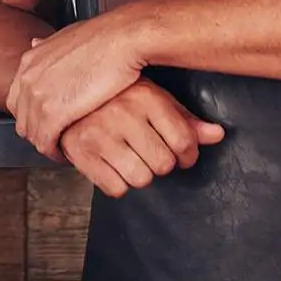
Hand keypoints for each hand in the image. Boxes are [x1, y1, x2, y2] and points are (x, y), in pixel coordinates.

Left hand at [7, 9, 147, 158]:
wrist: (121, 40)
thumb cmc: (105, 38)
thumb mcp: (68, 36)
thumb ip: (48, 47)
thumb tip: (35, 44)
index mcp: (30, 61)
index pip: (17, 99)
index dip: (32, 115)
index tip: (49, 122)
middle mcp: (27, 78)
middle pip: (22, 119)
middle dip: (38, 131)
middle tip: (57, 139)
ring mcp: (37, 96)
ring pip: (32, 133)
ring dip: (47, 144)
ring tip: (65, 149)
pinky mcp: (52, 113)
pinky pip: (45, 142)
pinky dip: (55, 152)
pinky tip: (69, 154)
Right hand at [59, 80, 225, 198]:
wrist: (63, 91)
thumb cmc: (115, 96)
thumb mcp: (153, 98)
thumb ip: (185, 119)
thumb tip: (218, 135)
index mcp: (145, 96)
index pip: (183, 141)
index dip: (188, 154)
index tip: (182, 153)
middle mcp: (122, 113)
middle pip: (164, 164)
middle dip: (162, 163)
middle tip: (151, 152)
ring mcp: (99, 134)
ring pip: (141, 179)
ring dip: (140, 174)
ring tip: (131, 157)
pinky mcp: (81, 153)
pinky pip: (115, 189)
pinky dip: (117, 182)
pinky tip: (112, 164)